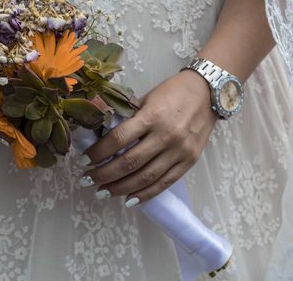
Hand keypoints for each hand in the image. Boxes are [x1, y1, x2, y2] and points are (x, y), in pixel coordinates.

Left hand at [81, 69, 218, 205]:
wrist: (208, 92)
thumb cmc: (172, 92)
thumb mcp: (146, 99)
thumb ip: (129, 118)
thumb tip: (102, 135)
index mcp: (151, 116)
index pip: (118, 139)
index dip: (98, 152)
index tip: (84, 160)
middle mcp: (166, 136)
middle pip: (130, 162)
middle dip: (104, 174)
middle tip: (87, 180)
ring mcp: (179, 151)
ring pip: (146, 177)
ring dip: (121, 188)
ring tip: (102, 191)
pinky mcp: (190, 162)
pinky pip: (165, 183)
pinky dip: (146, 194)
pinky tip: (129, 199)